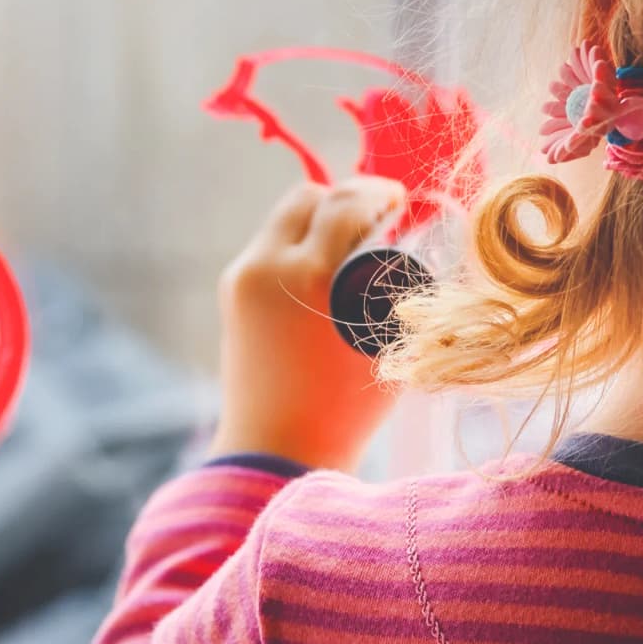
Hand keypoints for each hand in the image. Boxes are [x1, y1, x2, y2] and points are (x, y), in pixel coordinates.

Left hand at [214, 176, 407, 474]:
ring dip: (320, 217)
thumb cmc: (345, 406)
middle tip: (380, 210)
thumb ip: (394, 283)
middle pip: (307, 197)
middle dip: (346, 196)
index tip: (401, 198)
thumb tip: (410, 238)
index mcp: (306, 275)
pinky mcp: (232, 293)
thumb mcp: (383, 338)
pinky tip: (327, 264)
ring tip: (354, 238)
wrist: (276, 450)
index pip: (345, 203)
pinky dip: (300, 242)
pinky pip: (271, 245)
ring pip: (285, 218)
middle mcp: (264, 265)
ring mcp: (242, 278)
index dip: (379, 192)